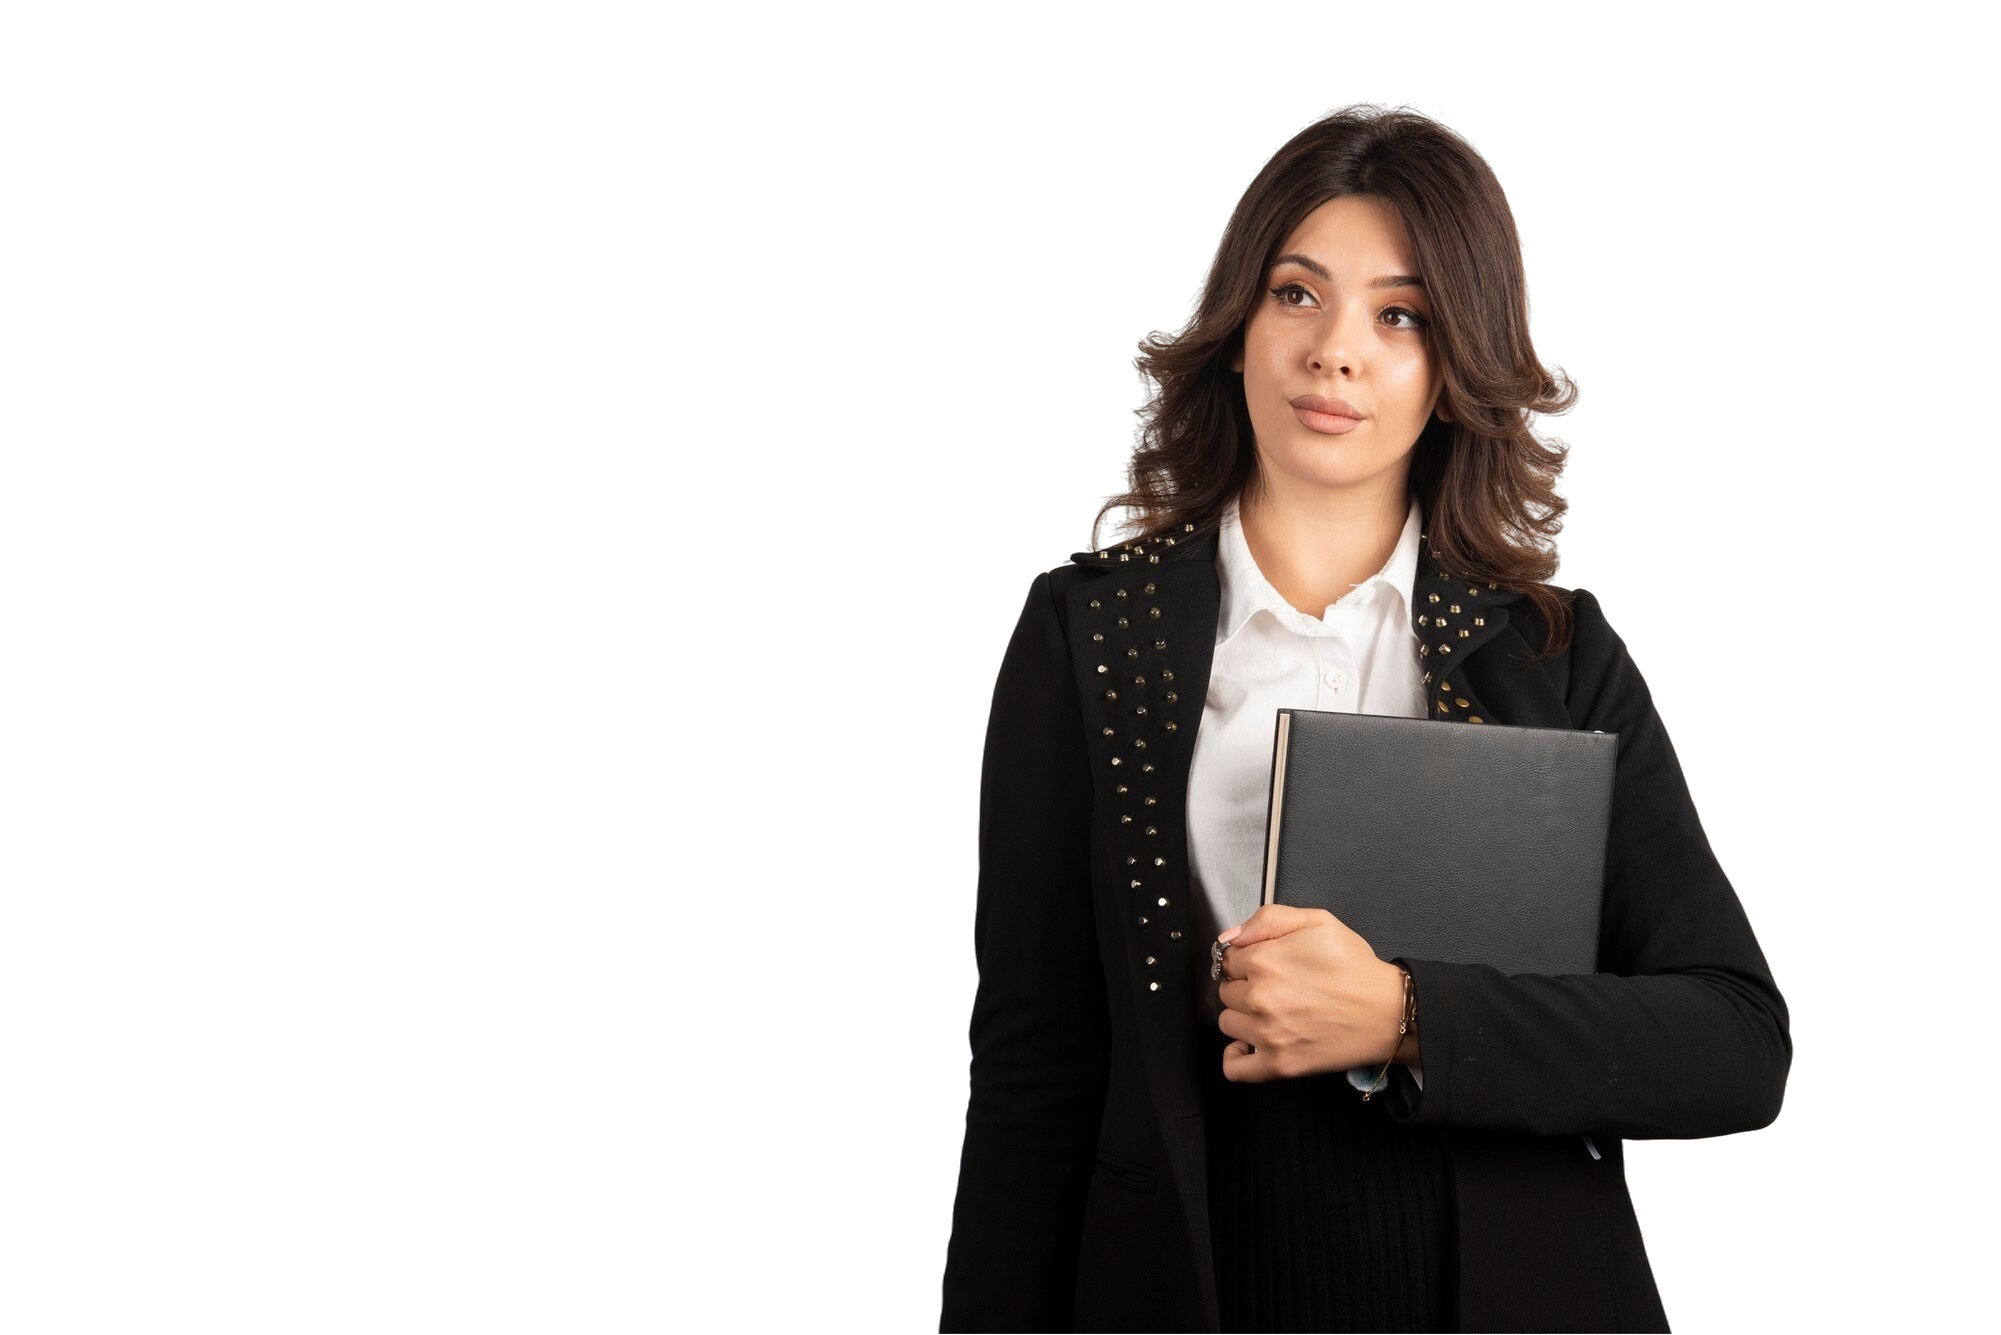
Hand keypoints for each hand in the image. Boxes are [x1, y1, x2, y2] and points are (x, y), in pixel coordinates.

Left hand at [1215, 904, 1407, 1083]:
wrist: (1389, 1012)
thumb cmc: (1356, 969)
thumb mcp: (1318, 922)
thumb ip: (1269, 919)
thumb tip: (1232, 936)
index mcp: (1265, 961)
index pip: (1228, 960)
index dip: (1246, 960)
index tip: (1264, 965)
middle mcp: (1261, 998)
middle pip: (1226, 991)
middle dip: (1245, 986)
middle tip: (1276, 987)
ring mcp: (1268, 1034)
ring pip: (1228, 1023)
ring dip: (1243, 1017)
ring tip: (1271, 1012)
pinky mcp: (1279, 1064)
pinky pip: (1235, 1068)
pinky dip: (1235, 1058)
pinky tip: (1247, 1046)